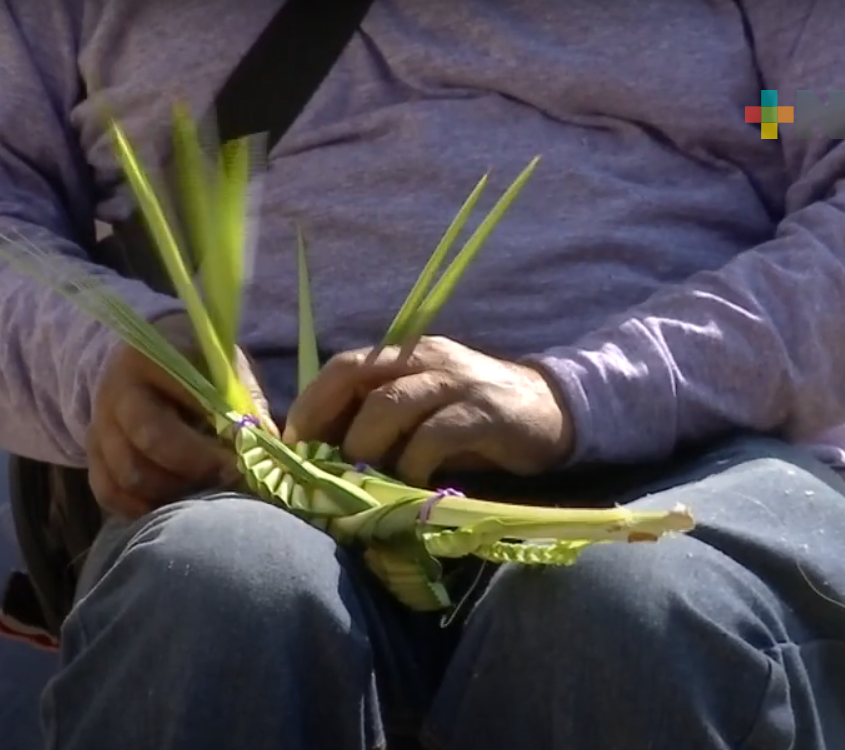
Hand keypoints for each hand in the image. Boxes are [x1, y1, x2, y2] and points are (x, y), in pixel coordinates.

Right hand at [86, 312, 277, 518]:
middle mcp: (117, 393)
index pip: (182, 400)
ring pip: (128, 475)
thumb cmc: (198, 365)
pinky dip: (140, 508)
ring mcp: (100, 426)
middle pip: (151, 441)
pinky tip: (173, 508)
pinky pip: (108, 492)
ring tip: (206, 494)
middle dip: (195, 467)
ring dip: (171, 493)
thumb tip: (270, 443)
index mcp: (152, 360)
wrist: (149, 357)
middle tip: (228, 478)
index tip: (243, 458)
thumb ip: (245, 400)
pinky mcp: (93, 455)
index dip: (214, 437)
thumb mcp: (224, 367)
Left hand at [284, 336, 573, 486]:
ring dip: (365, 447)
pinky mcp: (482, 412)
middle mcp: (424, 358)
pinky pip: (434, 436)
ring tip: (361, 482)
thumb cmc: (475, 420)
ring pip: (389, 404)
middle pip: (355, 376)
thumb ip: (382, 423)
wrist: (552, 411)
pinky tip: (412, 487)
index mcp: (404, 355)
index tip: (292, 448)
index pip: (342, 367)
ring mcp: (454, 382)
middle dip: (327, 425)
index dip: (311, 405)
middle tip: (317, 469)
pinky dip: (413, 464)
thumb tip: (327, 459)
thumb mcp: (423, 412)